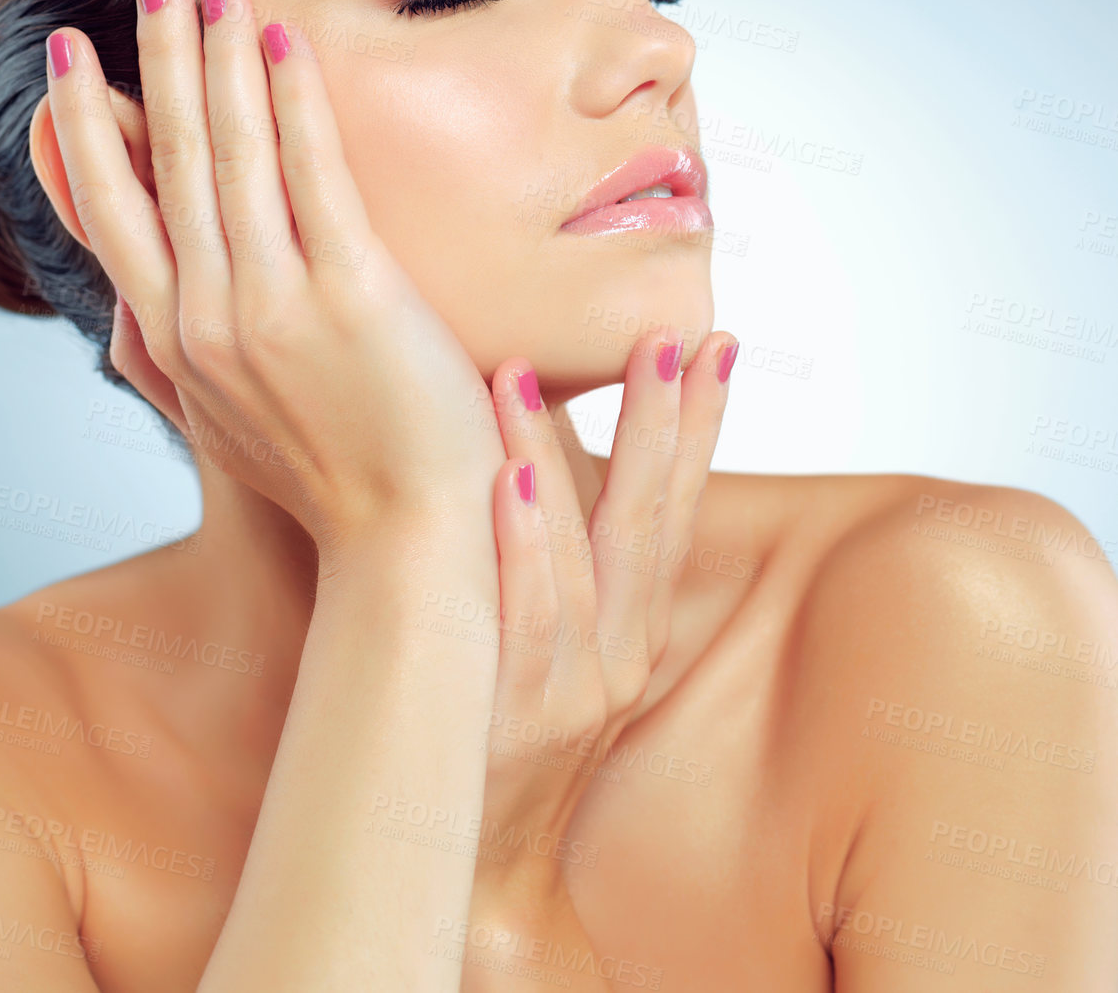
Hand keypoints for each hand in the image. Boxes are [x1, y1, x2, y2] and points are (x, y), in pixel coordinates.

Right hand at [41, 0, 508, 564]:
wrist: (408, 541)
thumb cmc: (328, 481)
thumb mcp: (224, 426)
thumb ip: (171, 366)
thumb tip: (125, 322)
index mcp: (173, 342)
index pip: (110, 213)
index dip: (86, 128)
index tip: (69, 58)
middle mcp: (205, 317)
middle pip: (165, 162)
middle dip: (152, 59)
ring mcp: (273, 306)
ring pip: (229, 156)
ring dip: (215, 57)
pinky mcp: (351, 298)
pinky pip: (314, 177)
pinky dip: (293, 102)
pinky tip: (283, 39)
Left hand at [475, 328, 736, 893]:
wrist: (469, 851)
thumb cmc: (500, 720)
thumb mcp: (553, 633)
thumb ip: (561, 548)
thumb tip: (540, 442)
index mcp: (633, 628)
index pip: (675, 508)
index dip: (700, 427)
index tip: (717, 345)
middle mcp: (619, 654)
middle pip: (651, 520)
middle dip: (665, 422)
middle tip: (669, 333)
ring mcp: (573, 688)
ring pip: (580, 555)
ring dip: (554, 453)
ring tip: (526, 370)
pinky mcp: (516, 716)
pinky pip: (526, 617)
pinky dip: (524, 544)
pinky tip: (510, 479)